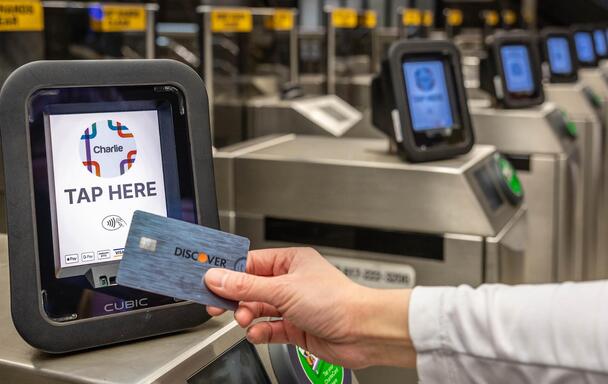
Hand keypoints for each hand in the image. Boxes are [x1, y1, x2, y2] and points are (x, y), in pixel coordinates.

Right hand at [204, 247, 415, 368]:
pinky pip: (268, 328)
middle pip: (250, 288)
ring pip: (258, 309)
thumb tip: (217, 277)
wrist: (362, 332)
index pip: (250, 263)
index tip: (208, 279)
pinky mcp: (295, 328)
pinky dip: (260, 332)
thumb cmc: (336, 301)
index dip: (228, 272)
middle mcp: (291, 282)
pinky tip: (257, 333)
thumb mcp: (283, 290)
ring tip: (244, 320)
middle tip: (217, 306)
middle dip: (235, 298)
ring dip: (247, 316)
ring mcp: (293, 306)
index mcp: (290, 261)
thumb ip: (246, 287)